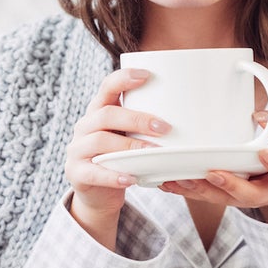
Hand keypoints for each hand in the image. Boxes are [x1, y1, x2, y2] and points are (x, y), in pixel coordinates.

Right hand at [63, 68, 169, 248]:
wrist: (98, 192)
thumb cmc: (122, 158)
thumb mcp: (130, 136)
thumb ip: (146, 124)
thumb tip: (190, 113)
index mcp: (98, 111)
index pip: (106, 87)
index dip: (124, 78)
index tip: (147, 75)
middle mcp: (84, 126)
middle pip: (107, 114)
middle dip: (137, 119)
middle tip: (165, 127)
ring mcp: (77, 150)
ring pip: (101, 141)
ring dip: (130, 146)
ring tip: (154, 152)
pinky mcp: (77, 173)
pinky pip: (94, 172)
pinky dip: (114, 175)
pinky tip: (132, 178)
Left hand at [160, 111, 267, 223]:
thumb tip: (258, 115)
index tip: (266, 153)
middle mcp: (264, 193)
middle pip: (247, 194)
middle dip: (229, 185)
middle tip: (214, 174)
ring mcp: (243, 198)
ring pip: (221, 199)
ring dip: (200, 190)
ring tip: (181, 180)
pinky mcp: (226, 197)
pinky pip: (205, 197)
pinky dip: (186, 191)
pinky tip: (168, 183)